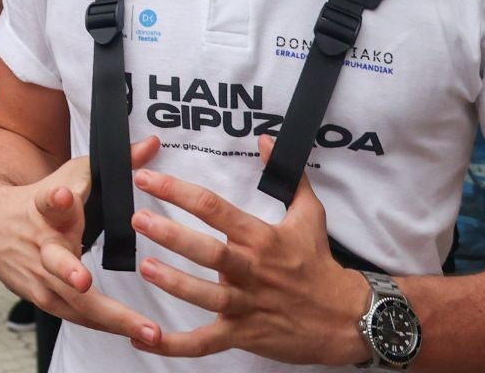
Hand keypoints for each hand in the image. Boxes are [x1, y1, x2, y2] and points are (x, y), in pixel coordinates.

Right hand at [0, 135, 163, 348]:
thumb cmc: (41, 199)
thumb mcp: (74, 175)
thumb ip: (118, 163)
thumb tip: (153, 143)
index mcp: (47, 207)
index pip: (49, 199)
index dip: (58, 198)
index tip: (65, 195)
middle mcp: (41, 243)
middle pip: (55, 260)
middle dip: (70, 272)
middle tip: (83, 279)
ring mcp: (40, 275)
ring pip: (73, 300)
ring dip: (107, 315)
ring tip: (143, 329)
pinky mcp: (43, 297)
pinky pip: (79, 315)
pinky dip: (108, 325)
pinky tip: (138, 334)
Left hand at [127, 135, 369, 363]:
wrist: (346, 318)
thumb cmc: (320, 264)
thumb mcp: (310, 214)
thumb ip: (289, 176)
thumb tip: (265, 139)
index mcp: (261, 238)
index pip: (215, 208)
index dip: (179, 191)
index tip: (147, 178)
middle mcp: (251, 270)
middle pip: (209, 251)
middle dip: (172, 235)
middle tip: (138, 218)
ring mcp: (246, 305)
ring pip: (205, 296)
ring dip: (174, 283)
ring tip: (145, 267)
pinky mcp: (243, 334)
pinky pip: (204, 342)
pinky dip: (174, 345)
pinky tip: (142, 340)